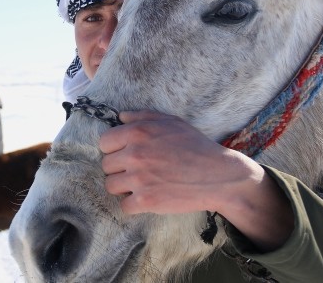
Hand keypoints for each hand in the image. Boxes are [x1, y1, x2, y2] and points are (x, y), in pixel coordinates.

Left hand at [99, 110, 256, 214]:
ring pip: (111, 185)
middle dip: (119, 168)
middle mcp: (135, 154)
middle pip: (106, 165)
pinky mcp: (147, 200)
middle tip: (136, 170)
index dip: (114, 149)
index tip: (125, 154)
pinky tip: (146, 198)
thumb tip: (120, 117)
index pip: (104, 142)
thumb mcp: (171, 122)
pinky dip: (133, 204)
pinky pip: (124, 205)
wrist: (218, 175)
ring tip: (140, 184)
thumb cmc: (196, 146)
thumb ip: (142, 116)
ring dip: (123, 187)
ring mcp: (139, 178)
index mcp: (138, 132)